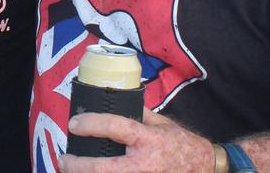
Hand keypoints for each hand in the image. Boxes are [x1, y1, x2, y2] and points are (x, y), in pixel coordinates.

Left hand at [60, 110, 214, 172]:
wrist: (205, 167)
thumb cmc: (182, 144)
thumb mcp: (162, 124)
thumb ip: (139, 114)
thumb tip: (117, 102)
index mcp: (148, 139)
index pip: (115, 127)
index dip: (92, 124)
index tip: (74, 124)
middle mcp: (144, 163)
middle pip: (104, 168)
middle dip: (79, 165)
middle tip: (64, 159)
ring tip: (71, 170)